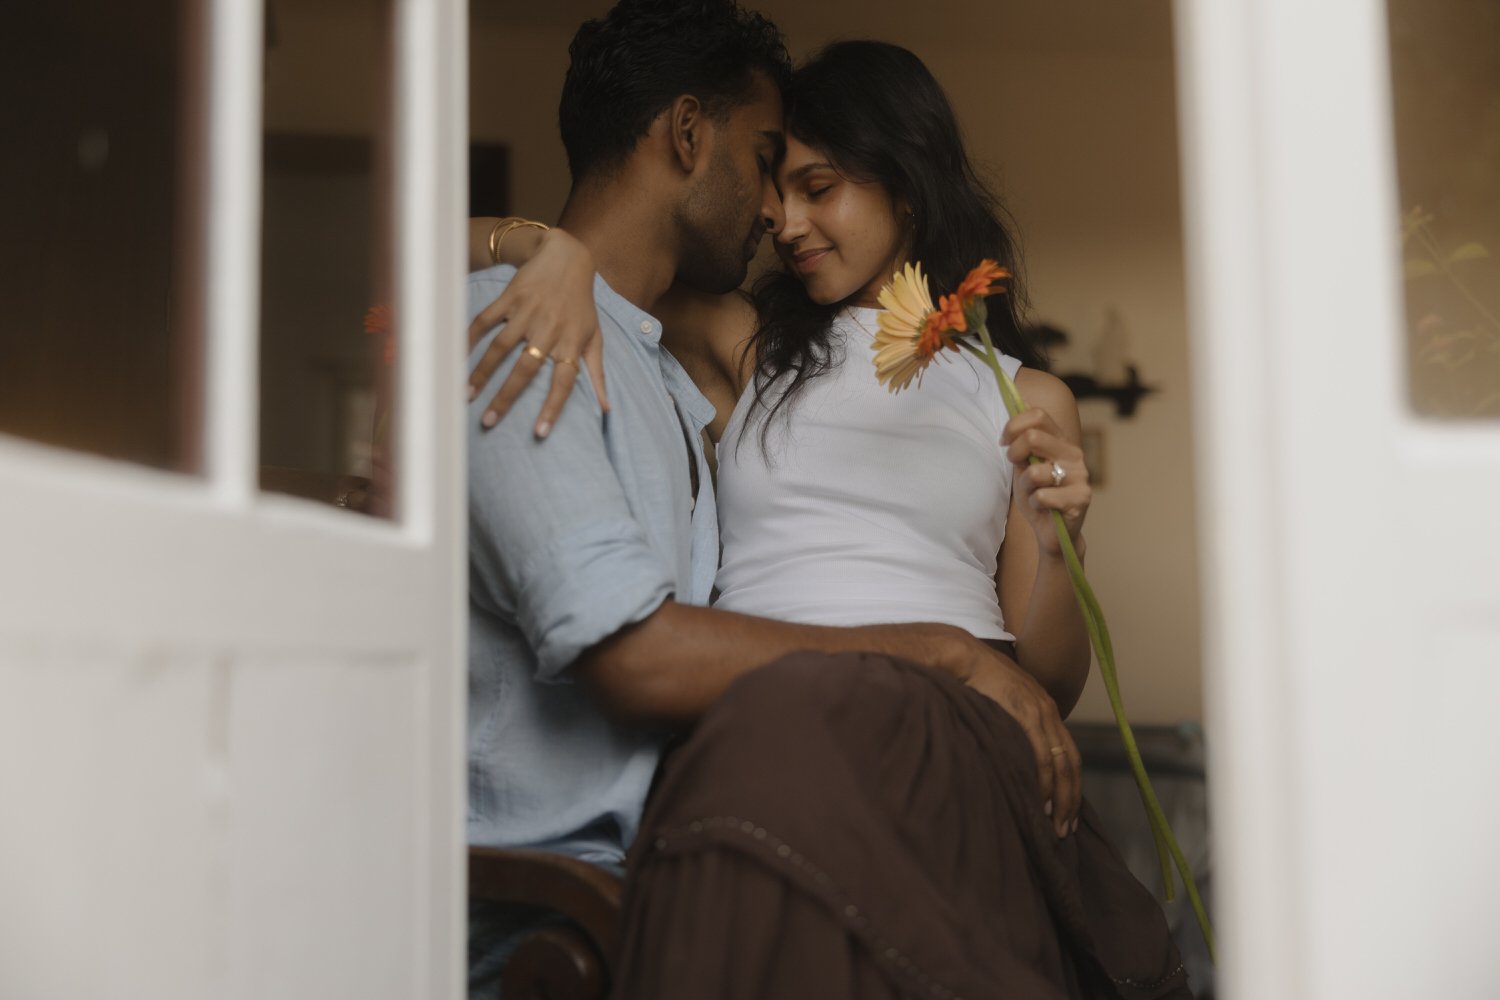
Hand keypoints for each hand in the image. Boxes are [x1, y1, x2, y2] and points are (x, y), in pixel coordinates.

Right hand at [467, 228, 608, 436]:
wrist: (566, 257)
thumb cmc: (581, 304)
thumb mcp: (596, 336)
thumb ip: (598, 373)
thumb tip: (606, 409)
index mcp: (572, 342)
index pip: (564, 381)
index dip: (553, 407)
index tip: (539, 433)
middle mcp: (549, 329)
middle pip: (526, 369)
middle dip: (506, 397)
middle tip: (488, 422)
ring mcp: (527, 312)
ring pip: (501, 347)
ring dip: (482, 372)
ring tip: (466, 395)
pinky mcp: (510, 297)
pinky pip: (486, 320)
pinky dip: (470, 338)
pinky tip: (456, 358)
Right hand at [963, 647, 1081, 837]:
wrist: (963, 656)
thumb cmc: (975, 680)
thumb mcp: (1002, 704)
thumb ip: (1011, 725)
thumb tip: (1009, 755)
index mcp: (1045, 710)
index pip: (1069, 755)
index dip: (1071, 785)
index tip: (1067, 812)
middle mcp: (1049, 712)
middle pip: (1071, 764)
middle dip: (1070, 800)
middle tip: (1065, 830)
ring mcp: (1039, 713)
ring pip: (1060, 764)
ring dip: (1060, 797)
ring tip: (1054, 824)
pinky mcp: (1025, 715)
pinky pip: (1041, 755)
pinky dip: (1044, 781)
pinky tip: (1041, 801)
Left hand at [1002, 408, 1091, 554]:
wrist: (1054, 533)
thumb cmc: (1038, 496)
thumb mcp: (1024, 465)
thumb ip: (1022, 441)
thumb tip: (1016, 407)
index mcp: (1060, 441)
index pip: (1039, 416)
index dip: (1014, 425)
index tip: (1003, 441)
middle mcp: (1074, 454)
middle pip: (1034, 437)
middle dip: (1014, 453)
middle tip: (1015, 467)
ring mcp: (1080, 476)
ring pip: (1035, 471)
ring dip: (1025, 486)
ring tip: (1034, 494)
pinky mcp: (1082, 498)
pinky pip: (1043, 496)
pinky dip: (1035, 504)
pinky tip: (1043, 508)